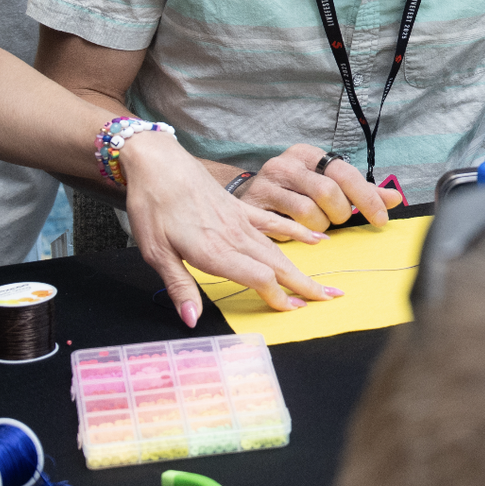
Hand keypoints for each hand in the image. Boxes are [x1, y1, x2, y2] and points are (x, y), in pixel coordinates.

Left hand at [116, 131, 335, 323]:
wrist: (160, 165)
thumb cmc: (153, 208)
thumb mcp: (155, 252)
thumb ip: (179, 287)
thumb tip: (192, 320)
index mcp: (215, 252)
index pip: (259, 279)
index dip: (278, 297)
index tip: (295, 310)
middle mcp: (235, 238)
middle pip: (278, 266)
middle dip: (305, 285)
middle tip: (331, 297)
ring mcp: (242, 222)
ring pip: (279, 249)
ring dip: (303, 268)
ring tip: (324, 282)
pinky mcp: (241, 209)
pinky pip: (276, 223)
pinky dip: (298, 232)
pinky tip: (317, 239)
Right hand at [239, 143, 403, 232]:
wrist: (248, 198)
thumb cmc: (296, 191)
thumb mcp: (327, 184)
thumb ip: (360, 191)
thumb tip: (396, 199)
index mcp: (309, 153)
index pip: (346, 173)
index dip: (367, 199)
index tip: (381, 220)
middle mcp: (286, 163)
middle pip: (328, 191)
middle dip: (340, 212)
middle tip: (338, 219)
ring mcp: (267, 183)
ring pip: (308, 211)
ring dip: (320, 226)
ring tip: (317, 223)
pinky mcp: (253, 205)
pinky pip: (286, 226)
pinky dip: (300, 234)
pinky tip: (300, 231)